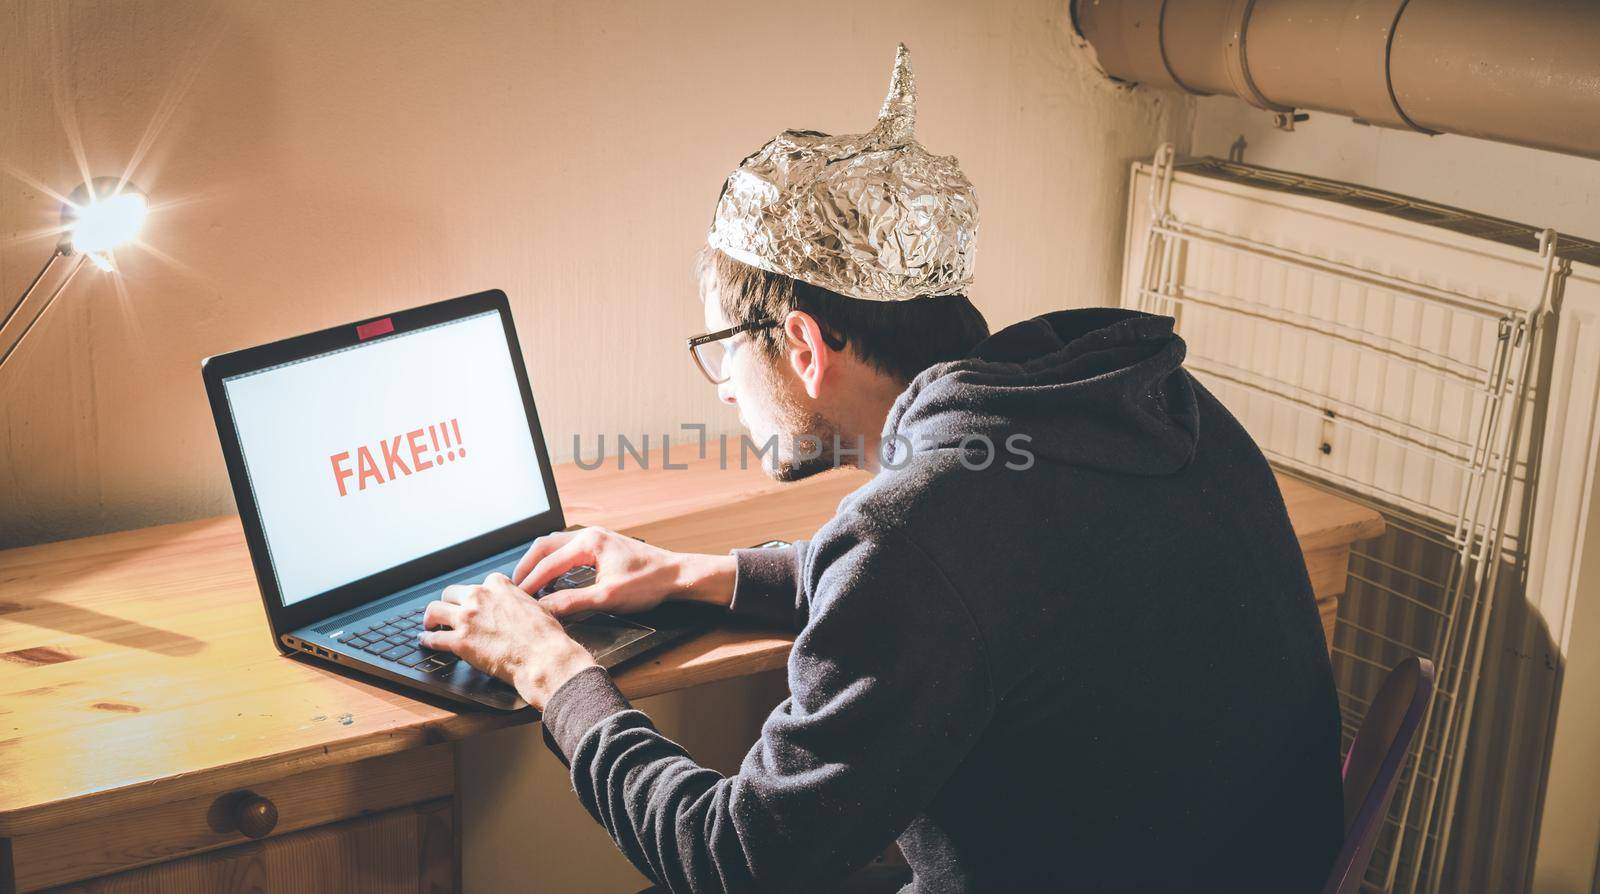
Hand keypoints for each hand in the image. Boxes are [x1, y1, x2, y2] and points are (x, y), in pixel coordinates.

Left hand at [419, 573, 596, 709]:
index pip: (479, 584)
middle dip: (449, 603)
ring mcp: (466, 618)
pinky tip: (426, 641)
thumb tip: (520, 608)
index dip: (476, 597)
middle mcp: (479, 597)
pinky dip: (427, 640)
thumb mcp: (535, 607)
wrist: (543, 657)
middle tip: (449, 613)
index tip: (475, 604)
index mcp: (498, 586)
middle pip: (450, 593)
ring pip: (433, 611)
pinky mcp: (459, 641)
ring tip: (430, 625)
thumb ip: (519, 602)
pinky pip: (433, 638)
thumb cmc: (545, 636)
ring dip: (430, 618)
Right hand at [511, 527, 735, 616]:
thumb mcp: (608, 597)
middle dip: (527, 567)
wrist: (677, 575)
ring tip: (528, 585)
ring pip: (556, 546)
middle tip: (513, 588)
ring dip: (540, 564)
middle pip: (545, 546)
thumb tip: (544, 609)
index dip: (529, 582)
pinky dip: (554, 564)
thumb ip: (573, 602)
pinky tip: (552, 581)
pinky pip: (568, 551)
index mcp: (589, 542)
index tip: (515, 598)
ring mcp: (596, 538)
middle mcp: (590, 534)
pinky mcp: (602, 546)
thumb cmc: (649, 583)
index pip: (548, 562)